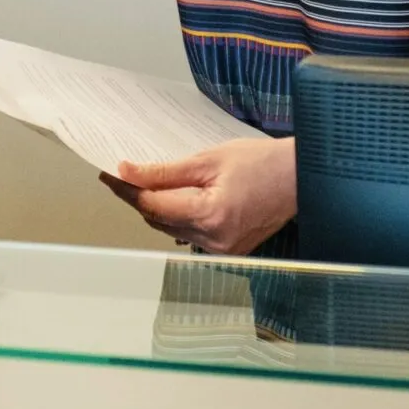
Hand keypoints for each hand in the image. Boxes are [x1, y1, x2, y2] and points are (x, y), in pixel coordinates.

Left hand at [99, 136, 295, 254]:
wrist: (300, 178)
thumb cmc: (261, 163)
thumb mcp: (208, 160)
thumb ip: (165, 172)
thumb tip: (128, 172)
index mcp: (210, 216)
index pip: (152, 206)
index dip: (126, 189)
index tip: (109, 174)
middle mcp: (215, 240)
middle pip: (158, 220)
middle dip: (136, 198)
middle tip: (120, 175)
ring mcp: (223, 249)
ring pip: (171, 229)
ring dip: (154, 209)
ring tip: (139, 184)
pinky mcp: (230, 248)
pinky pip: (190, 233)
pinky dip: (175, 216)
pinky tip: (168, 198)